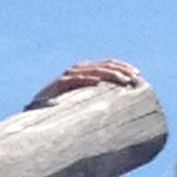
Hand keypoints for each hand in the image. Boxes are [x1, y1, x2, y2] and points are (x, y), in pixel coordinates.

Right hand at [27, 58, 141, 107]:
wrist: (38, 112)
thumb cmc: (65, 110)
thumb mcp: (86, 103)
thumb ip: (99, 101)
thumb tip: (123, 109)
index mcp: (86, 72)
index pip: (108, 64)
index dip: (123, 67)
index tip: (137, 75)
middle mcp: (78, 70)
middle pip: (103, 65)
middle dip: (121, 70)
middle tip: (134, 79)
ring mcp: (69, 76)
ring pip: (93, 71)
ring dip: (110, 75)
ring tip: (123, 81)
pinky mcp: (60, 84)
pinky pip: (76, 80)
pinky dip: (88, 80)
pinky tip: (99, 83)